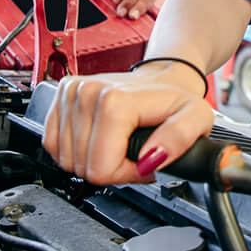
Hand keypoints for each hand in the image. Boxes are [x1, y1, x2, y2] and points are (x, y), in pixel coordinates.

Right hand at [42, 65, 213, 183]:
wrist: (163, 77)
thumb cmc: (176, 99)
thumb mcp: (196, 118)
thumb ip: (180, 139)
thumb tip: (150, 160)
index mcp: (114, 100)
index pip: (100, 170)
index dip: (126, 174)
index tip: (146, 158)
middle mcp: (87, 92)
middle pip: (83, 167)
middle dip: (112, 168)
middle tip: (135, 149)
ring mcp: (71, 92)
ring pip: (67, 160)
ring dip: (95, 160)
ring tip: (121, 142)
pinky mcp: (61, 96)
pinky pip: (54, 145)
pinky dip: (78, 150)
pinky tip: (101, 137)